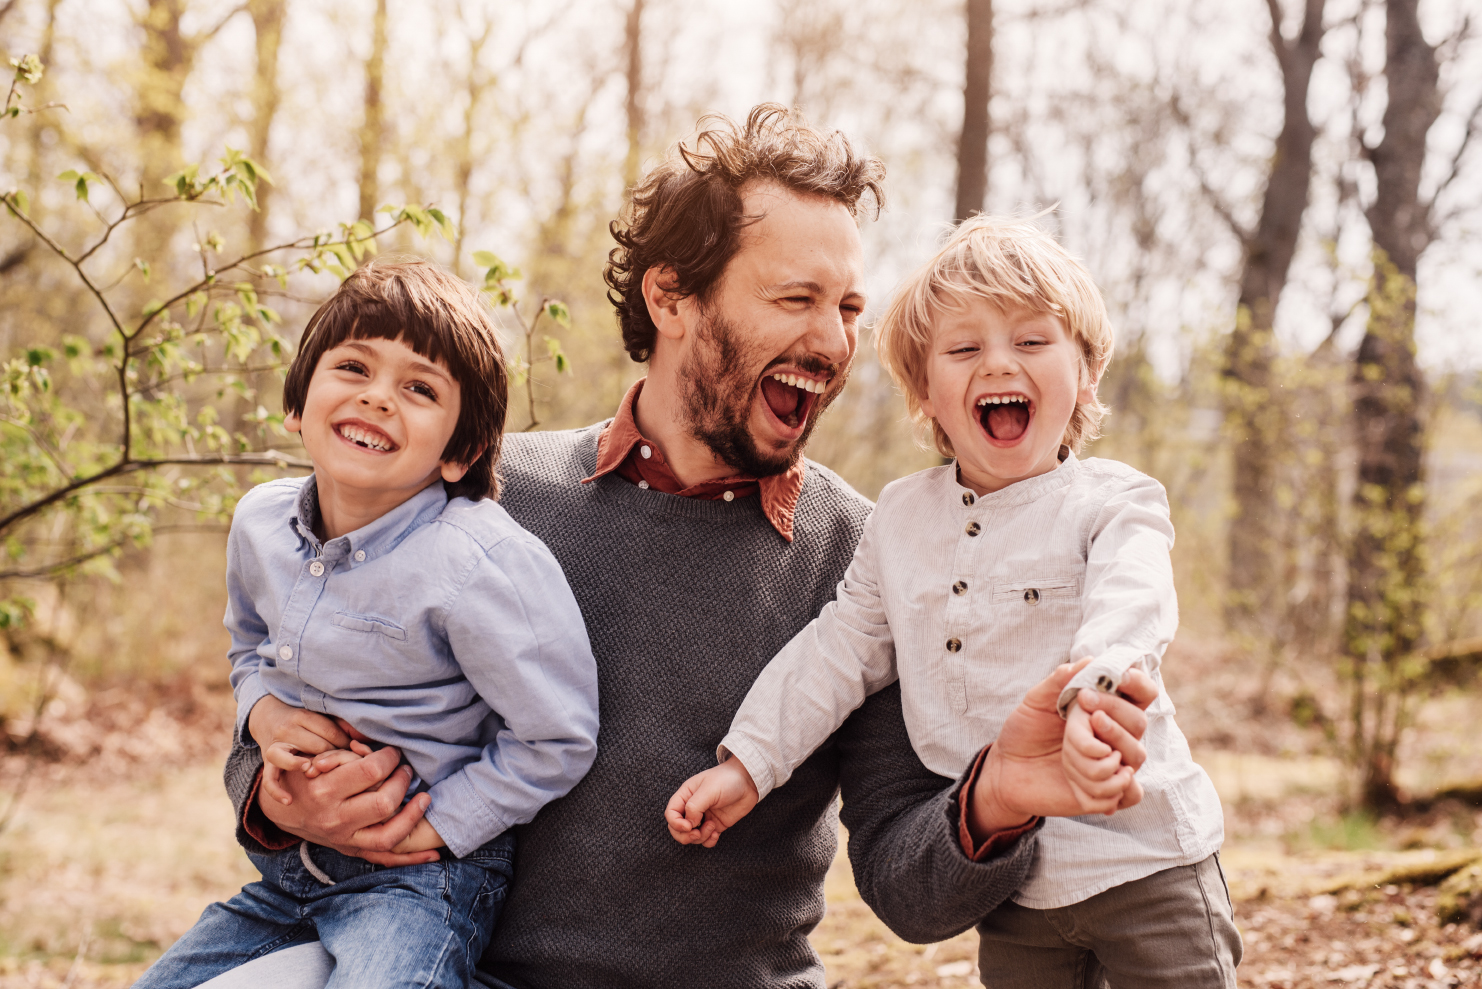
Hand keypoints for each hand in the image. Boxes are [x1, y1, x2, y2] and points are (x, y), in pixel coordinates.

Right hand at [248, 696, 352, 792]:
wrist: (268, 719)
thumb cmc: (305, 722)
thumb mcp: (322, 717)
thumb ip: (343, 726)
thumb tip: (363, 739)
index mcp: (304, 716)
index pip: (331, 733)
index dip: (346, 745)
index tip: (354, 754)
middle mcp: (288, 730)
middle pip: (316, 747)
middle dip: (332, 760)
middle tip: (343, 769)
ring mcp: (276, 747)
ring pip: (291, 758)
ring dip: (303, 766)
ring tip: (312, 772)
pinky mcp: (267, 764)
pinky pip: (269, 779)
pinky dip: (277, 791)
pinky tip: (289, 801)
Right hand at [258, 743, 439, 866]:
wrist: (284, 811)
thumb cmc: (304, 778)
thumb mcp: (316, 759)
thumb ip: (346, 753)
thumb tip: (378, 750)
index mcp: (324, 790)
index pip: (371, 771)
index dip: (388, 757)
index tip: (392, 752)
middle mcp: (335, 819)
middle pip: (384, 803)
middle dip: (402, 781)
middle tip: (406, 769)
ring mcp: (345, 839)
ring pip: (388, 835)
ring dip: (413, 816)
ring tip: (425, 797)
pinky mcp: (353, 850)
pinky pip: (385, 859)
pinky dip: (411, 858)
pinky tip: (434, 855)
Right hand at [665, 758, 759, 847]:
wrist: (748, 781)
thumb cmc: (727, 780)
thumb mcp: (708, 790)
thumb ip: (694, 807)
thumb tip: (688, 824)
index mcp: (685, 795)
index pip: (671, 814)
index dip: (675, 823)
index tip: (689, 826)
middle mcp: (692, 808)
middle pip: (677, 829)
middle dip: (685, 836)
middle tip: (697, 833)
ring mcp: (703, 817)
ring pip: (691, 836)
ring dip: (700, 837)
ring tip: (712, 827)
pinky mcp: (715, 825)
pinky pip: (705, 840)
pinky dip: (709, 841)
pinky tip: (716, 833)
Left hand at [968, 657, 1154, 840]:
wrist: (1008, 768)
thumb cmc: (1027, 731)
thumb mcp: (1036, 701)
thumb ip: (1060, 681)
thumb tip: (1088, 661)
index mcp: (1106, 708)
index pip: (1142, 692)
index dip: (1137, 683)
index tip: (1119, 677)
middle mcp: (1119, 736)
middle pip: (1139, 723)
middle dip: (1110, 715)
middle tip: (1084, 710)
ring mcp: (1117, 766)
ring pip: (1134, 757)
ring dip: (1094, 753)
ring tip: (1066, 751)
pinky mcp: (1110, 795)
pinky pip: (1129, 793)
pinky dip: (1104, 786)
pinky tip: (1078, 780)